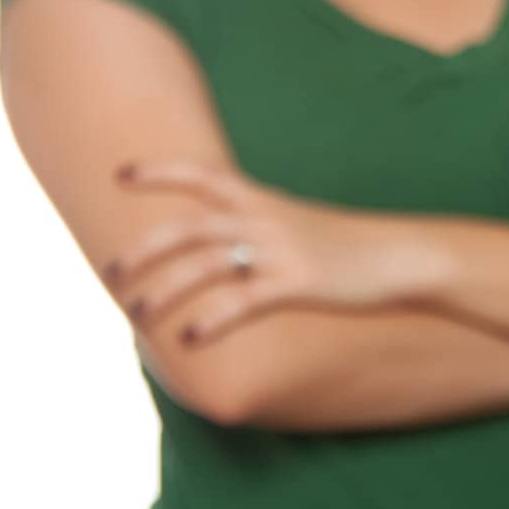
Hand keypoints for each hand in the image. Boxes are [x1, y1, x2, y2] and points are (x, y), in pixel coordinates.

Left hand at [103, 160, 401, 346]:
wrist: (398, 256)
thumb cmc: (344, 245)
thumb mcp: (294, 224)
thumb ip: (252, 228)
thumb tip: (212, 245)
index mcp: (262, 200)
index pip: (203, 174)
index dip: (161, 171)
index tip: (121, 174)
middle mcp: (265, 219)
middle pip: (190, 225)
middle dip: (144, 248)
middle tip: (110, 271)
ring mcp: (280, 250)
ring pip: (207, 264)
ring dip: (165, 289)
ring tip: (137, 313)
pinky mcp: (297, 283)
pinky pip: (243, 302)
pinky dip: (210, 319)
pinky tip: (189, 337)